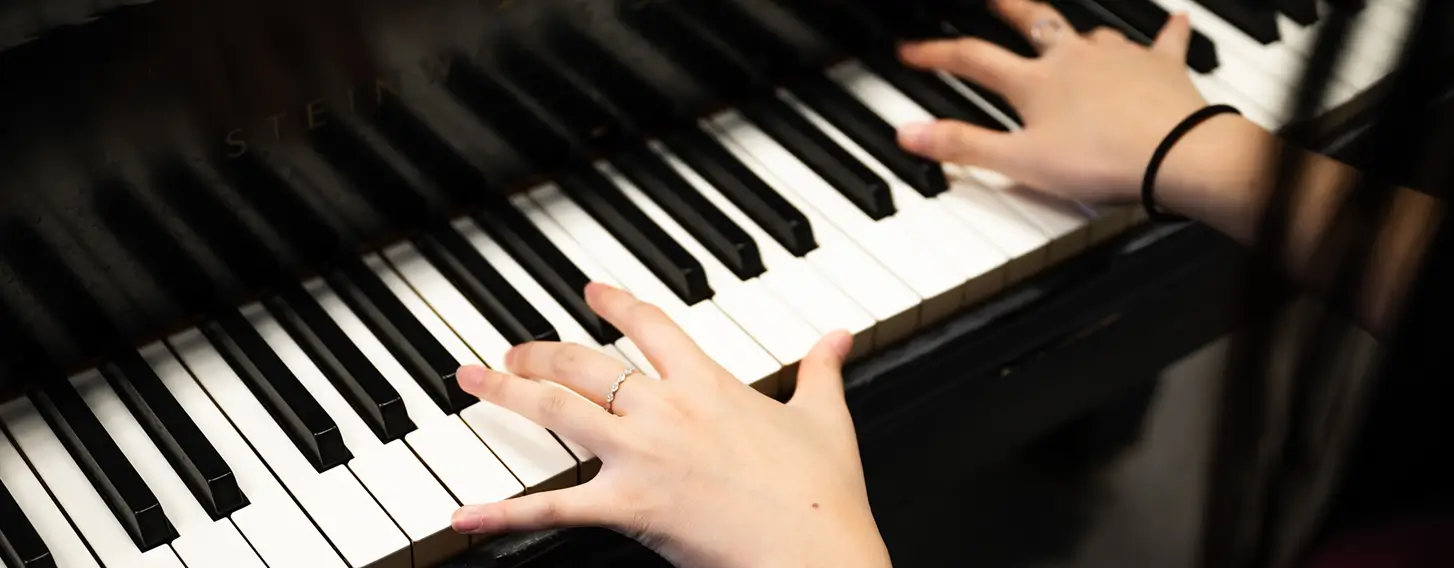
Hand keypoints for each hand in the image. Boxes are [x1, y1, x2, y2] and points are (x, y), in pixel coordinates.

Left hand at [449, 282, 890, 567]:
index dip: (617, 304)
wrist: (816, 551)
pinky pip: (553, 507)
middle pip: (588, 364)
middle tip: (513, 351)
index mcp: (710, 384)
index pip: (652, 327)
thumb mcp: (826, 420)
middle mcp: (668, 410)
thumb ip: (823, 371)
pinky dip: (504, 512)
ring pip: (559, 412)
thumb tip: (839, 337)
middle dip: (542, 352)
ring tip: (471, 380)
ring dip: (507, 392)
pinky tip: (465, 515)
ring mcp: (643, 456)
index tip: (592, 291)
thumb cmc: (822, 495)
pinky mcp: (629, 507)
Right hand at [895, 0, 1243, 203]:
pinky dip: (1167, 32)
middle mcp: (1073, 58)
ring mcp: (1118, 58)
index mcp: (1035, 82)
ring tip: (1073, 31)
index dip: (936, 54)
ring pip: (1091, 32)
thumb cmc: (1100, 160)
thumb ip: (963, 146)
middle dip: (1005, 7)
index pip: (973, 60)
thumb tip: (909, 134)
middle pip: (1030, 21)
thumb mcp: (1020, 162)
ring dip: (1078, 30)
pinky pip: (1164, 41)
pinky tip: (1175, 20)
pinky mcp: (1160, 67)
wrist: (1175, 154)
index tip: (911, 50)